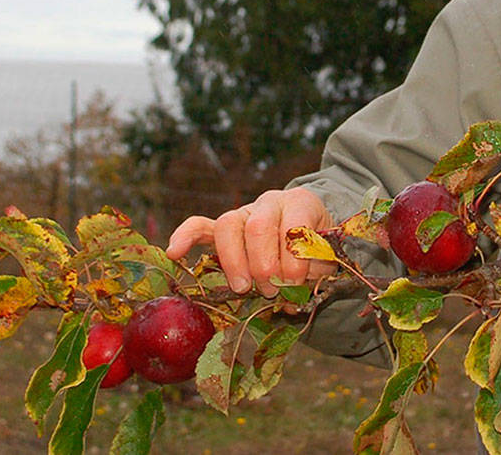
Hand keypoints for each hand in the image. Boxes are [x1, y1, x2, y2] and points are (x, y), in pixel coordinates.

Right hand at [166, 187, 336, 296]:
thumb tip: (292, 297)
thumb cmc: (316, 246)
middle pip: (258, 226)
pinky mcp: (223, 227)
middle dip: (263, 265)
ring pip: (228, 225)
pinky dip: (186, 237)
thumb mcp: (325, 256)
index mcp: (301, 204)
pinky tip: (174, 253)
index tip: (295, 284)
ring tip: (243, 288)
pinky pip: (200, 226)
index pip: (293, 227)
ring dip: (234, 261)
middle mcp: (270, 203)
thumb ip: (313, 272)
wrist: (310, 231)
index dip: (293, 260)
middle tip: (271, 290)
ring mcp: (244, 212)